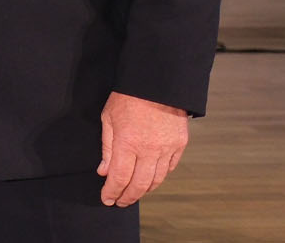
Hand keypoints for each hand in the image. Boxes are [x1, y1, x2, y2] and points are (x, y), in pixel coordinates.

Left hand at [98, 91, 189, 205]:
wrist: (157, 82)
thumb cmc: (128, 97)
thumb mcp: (108, 118)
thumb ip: (107, 148)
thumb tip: (104, 171)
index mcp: (128, 143)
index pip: (119, 178)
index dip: (112, 192)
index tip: (107, 199)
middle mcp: (149, 150)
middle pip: (139, 184)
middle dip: (127, 196)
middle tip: (119, 201)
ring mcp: (167, 149)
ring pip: (156, 180)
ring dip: (144, 190)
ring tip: (133, 194)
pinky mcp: (179, 145)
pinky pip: (169, 168)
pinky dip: (159, 177)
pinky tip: (150, 179)